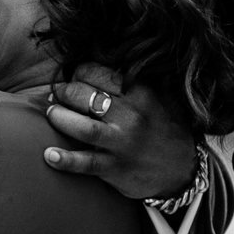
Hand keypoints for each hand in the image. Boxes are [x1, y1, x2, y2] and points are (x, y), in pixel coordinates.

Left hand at [44, 68, 200, 199]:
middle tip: (57, 96)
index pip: (96, 72)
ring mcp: (121, 143)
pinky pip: (85, 163)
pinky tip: (49, 155)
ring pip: (80, 127)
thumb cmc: (165, 129)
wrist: (183, 170)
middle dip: (63, 93)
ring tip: (50, 114)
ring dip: (58, 117)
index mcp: (140, 93)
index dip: (78, 73)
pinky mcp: (115, 168)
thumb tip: (106, 63)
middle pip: (82, 96)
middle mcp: (130, 116)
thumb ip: (135, 81)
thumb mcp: (160, 97)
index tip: (74, 79)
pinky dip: (64, 160)